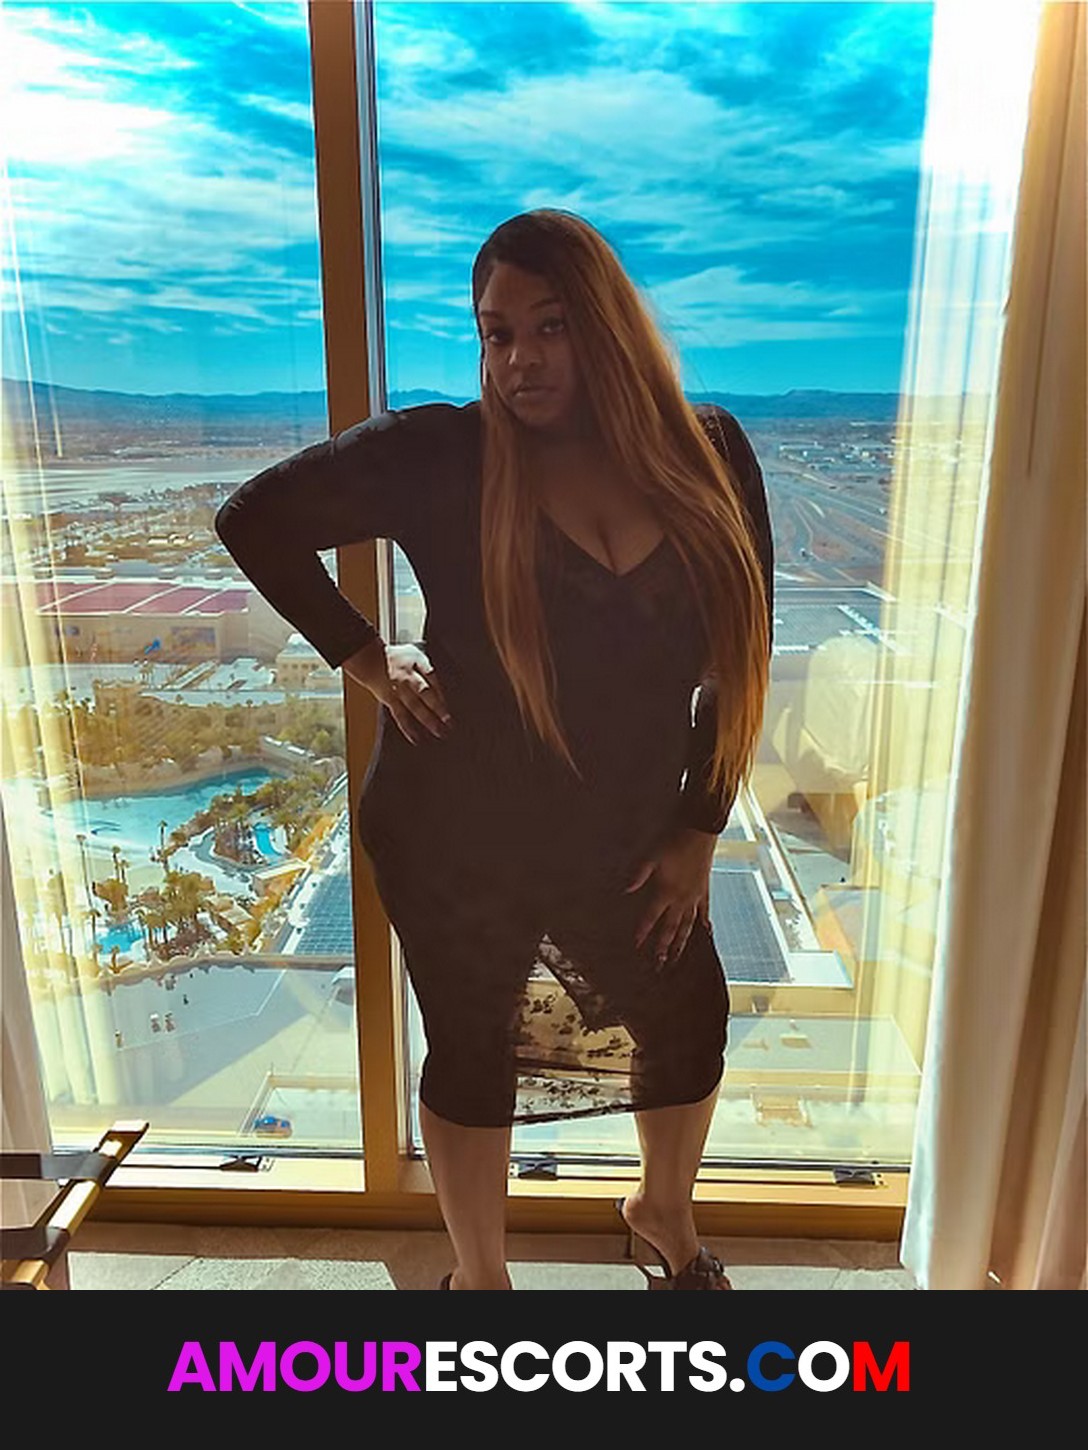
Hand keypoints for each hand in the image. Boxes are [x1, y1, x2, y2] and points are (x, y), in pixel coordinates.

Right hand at [341, 638, 451, 744]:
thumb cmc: (398, 659)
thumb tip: (443, 688)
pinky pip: (399, 715)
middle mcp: (408, 678)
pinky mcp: (390, 700)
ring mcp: (399, 691)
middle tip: (450, 722)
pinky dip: (407, 728)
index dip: (442, 691)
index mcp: (417, 664)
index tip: (451, 703)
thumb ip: (429, 669)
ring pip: (414, 707)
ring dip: (428, 720)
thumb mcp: (416, 654)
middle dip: (439, 708)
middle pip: (426, 693)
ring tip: (439, 733)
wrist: (370, 661)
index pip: (433, 677)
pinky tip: (416, 739)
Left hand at [625, 827, 716, 966]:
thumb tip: (625, 890)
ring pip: (688, 925)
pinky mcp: (705, 889)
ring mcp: (695, 896)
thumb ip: (638, 874)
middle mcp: (682, 899)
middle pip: (671, 928)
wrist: (701, 829)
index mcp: (667, 892)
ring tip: (678, 957)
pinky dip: (705, 923)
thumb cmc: (673, 840)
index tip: (636, 946)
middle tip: (659, 964)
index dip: (643, 932)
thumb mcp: (652, 854)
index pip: (651, 917)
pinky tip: (707, 932)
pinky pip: (705, 911)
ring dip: (682, 942)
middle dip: (664, 946)